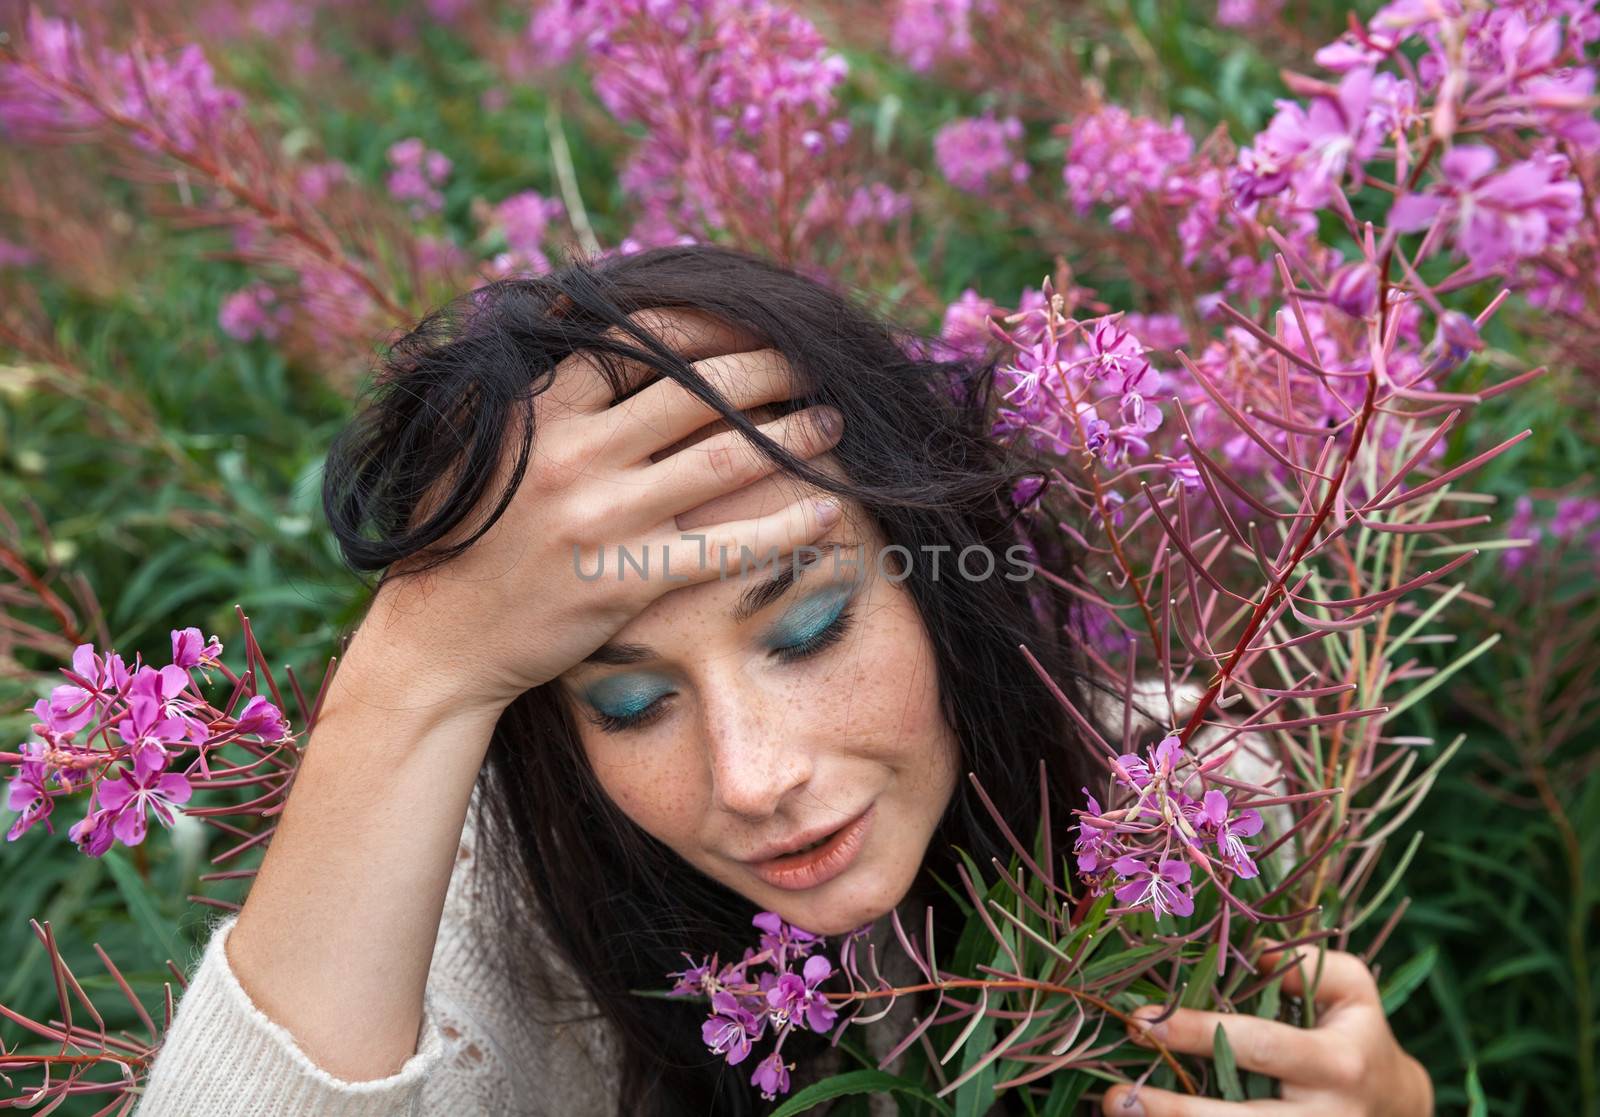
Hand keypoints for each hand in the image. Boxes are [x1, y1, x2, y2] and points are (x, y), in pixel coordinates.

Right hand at [348, 307, 845, 715]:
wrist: (440, 639)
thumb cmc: (463, 537)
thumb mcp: (480, 443)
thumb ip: (539, 392)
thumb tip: (585, 324)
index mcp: (541, 408)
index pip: (639, 337)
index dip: (707, 321)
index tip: (750, 318)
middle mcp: (574, 451)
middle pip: (699, 386)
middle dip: (768, 366)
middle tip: (810, 361)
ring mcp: (603, 516)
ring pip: (726, 456)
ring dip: (795, 434)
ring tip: (833, 421)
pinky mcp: (627, 578)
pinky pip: (728, 546)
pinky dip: (785, 525)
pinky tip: (826, 510)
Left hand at [1102, 945, 1433, 1115]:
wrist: (1395, 1107)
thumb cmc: (1358, 1034)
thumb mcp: (1350, 988)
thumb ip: (1304, 962)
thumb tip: (1249, 952)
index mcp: (1335, 1061)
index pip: (1257, 1045)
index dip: (1197, 1033)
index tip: (1142, 1021)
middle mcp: (1322, 1116)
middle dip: (1175, 1112)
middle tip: (1116, 1096)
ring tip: (1117, 1111)